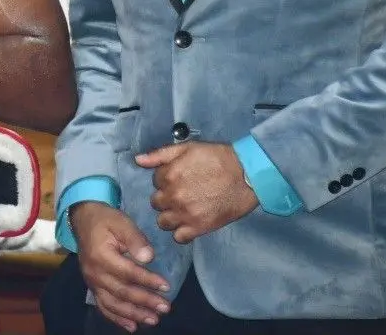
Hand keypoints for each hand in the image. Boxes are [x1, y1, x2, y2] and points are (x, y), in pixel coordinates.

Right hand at [70, 201, 169, 331]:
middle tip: (165, 307)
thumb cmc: (106, 221)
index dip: (147, 280)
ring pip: (113, 303)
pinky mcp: (92, 287)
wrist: (84, 221)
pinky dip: (117, 318)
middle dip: (145, 301)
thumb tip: (148, 257)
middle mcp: (94, 272)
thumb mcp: (122, 222)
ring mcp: (92, 282)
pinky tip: (132, 326)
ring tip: (153, 320)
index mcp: (101, 255)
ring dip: (134, 314)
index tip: (166, 286)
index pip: (127, 272)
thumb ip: (135, 239)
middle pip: (122, 291)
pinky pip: (103, 306)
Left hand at [137, 141, 257, 242]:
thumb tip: (138, 160)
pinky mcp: (199, 227)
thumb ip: (160, 155)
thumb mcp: (188, 148)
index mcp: (169, 175)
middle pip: (156, 203)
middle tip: (181, 195)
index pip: (155, 182)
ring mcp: (186, 214)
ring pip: (163, 222)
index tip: (178, 180)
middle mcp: (174, 196)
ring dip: (171, 216)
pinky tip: (190, 223)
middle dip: (166, 199)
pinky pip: (179, 237)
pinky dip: (182, 232)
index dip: (166, 181)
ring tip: (184, 210)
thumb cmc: (218, 158)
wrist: (247, 174)